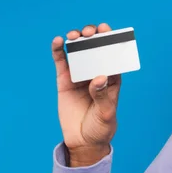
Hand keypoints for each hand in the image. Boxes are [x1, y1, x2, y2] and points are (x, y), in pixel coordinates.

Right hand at [51, 23, 121, 166]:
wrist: (83, 141)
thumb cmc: (101, 126)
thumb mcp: (106, 113)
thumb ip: (102, 96)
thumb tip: (99, 78)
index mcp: (112, 77)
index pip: (113, 54)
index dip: (111, 40)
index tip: (106, 31)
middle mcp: (96, 72)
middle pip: (96, 49)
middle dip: (94, 37)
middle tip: (90, 33)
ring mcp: (80, 75)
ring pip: (79, 52)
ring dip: (77, 40)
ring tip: (75, 36)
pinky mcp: (65, 81)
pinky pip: (62, 62)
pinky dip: (59, 50)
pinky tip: (58, 41)